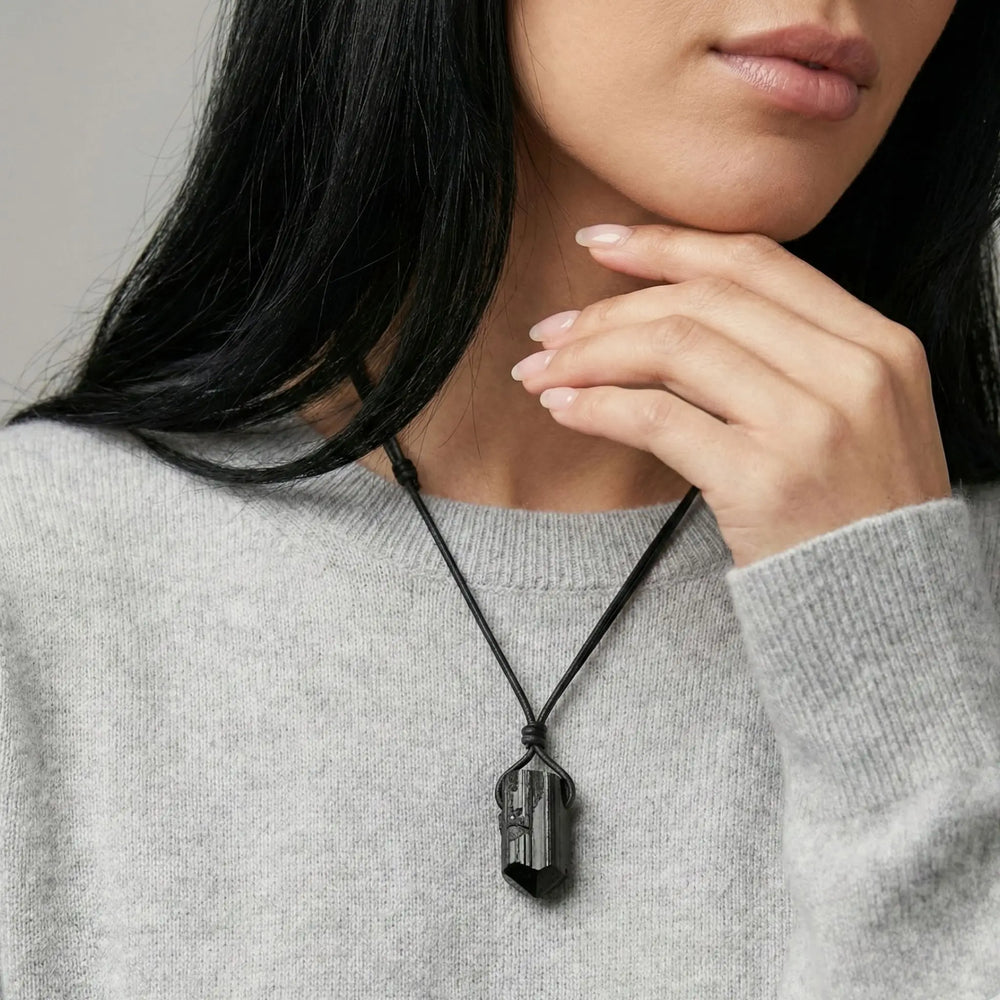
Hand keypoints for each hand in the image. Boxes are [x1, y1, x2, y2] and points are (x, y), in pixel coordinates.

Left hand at [511, 222, 952, 569]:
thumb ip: (787, 358)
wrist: (887, 612)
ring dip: (591, 354)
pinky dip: (600, 407)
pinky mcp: (766, 481)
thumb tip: (666, 317)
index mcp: (877, 342)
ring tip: (542, 371)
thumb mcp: (851, 416)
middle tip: (551, 331)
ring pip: (675, 348)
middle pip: (704, 300)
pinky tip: (565, 410)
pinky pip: (659, 419)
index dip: (667, 243)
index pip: (755, 262)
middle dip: (610, 308)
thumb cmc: (855, 515)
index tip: (601, 242)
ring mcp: (811, 425)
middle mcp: (852, 371)